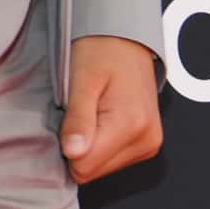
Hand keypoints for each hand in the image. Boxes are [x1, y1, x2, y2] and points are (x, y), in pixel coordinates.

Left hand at [61, 36, 163, 182]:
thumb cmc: (100, 51)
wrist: (125, 38)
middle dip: (75, 147)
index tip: (60, 120)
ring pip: (102, 167)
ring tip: (86, 112)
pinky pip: (112, 158)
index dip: (64, 146)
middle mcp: (146, 140)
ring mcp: (149, 144)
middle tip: (72, 113)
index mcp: (131, 125)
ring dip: (87, 145)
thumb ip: (78, 118)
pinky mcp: (146, 143)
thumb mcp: (81, 79)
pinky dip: (98, 143)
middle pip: (93, 170)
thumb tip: (73, 153)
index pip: (84, 166)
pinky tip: (96, 119)